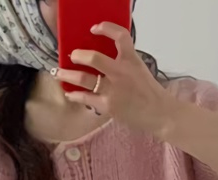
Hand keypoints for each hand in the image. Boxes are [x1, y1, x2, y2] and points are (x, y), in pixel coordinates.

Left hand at [54, 22, 182, 133]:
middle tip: (72, 56)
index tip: (94, 28)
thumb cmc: (149, 92)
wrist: (158, 113)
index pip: (119, 36)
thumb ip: (123, 62)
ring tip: (58, 73)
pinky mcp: (107, 106)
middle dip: (78, 56)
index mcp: (130, 60)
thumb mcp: (139, 69)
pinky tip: (69, 94)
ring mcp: (112, 90)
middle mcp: (120, 72)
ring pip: (83, 79)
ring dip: (67, 75)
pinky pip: (85, 98)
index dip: (106, 28)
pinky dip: (75, 95)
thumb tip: (102, 60)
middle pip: (94, 58)